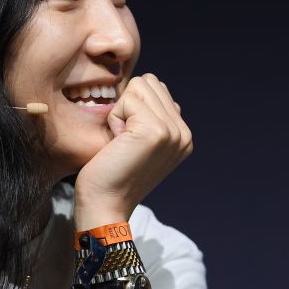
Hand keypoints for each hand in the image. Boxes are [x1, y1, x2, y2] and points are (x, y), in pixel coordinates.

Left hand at [73, 73, 192, 228]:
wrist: (104, 206)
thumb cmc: (111, 173)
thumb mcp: (140, 142)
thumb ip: (152, 115)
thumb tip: (149, 82)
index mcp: (183, 135)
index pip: (157, 88)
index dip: (133, 108)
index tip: (130, 142)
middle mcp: (183, 133)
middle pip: (149, 82)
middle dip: (128, 105)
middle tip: (124, 140)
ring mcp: (173, 131)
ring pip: (139, 86)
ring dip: (121, 111)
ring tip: (122, 141)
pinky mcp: (156, 131)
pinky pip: (127, 99)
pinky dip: (114, 119)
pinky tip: (118, 144)